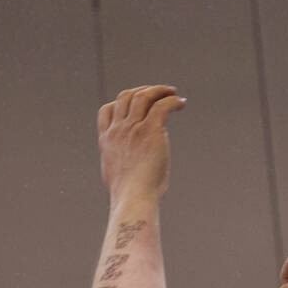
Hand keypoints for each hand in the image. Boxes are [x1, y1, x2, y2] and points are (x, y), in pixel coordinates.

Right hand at [97, 85, 186, 203]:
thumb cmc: (130, 196)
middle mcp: (118, 130)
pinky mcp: (150, 130)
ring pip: (143, 96)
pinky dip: (172, 101)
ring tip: (172, 93)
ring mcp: (132, 128)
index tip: (136, 104)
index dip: (120, 103)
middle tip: (158, 94)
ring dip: (159, 90)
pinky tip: (181, 104)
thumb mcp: (118, 176)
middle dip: (142, 90)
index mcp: (107, 140)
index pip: (106, 110)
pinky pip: (162, 106)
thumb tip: (133, 167)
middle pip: (125, 97)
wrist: (133, 198)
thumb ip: (122, 163)